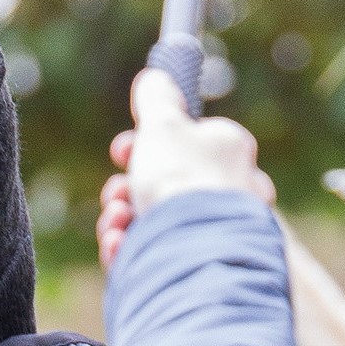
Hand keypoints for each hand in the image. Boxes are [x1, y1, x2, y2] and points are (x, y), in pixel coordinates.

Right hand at [97, 68, 275, 268]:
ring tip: (114, 225)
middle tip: (114, 195)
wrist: (195, 253)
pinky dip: (130, 250)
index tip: (120, 151)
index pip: (184, 141)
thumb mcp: (164, 125)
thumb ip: (157, 99)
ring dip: (121, 219)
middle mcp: (230, 194)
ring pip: (156, 221)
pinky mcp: (195, 270)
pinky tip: (118, 248)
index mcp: (229, 152)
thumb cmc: (183, 181)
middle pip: (163, 184)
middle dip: (126, 189)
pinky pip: (155, 255)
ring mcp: (215, 235)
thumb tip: (156, 76)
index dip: (143, 143)